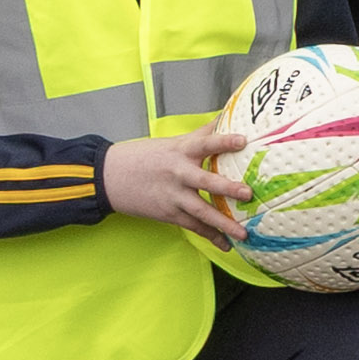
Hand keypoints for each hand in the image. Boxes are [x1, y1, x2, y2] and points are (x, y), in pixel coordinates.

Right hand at [103, 128, 249, 245]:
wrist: (110, 177)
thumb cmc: (146, 156)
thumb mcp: (174, 142)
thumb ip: (203, 133)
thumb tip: (228, 115)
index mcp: (181, 151)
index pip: (205, 143)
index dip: (224, 141)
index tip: (243, 140)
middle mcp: (179, 173)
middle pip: (206, 181)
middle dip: (227, 188)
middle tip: (248, 193)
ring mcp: (174, 196)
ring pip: (201, 211)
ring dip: (223, 223)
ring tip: (243, 233)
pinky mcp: (169, 214)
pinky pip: (193, 226)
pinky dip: (210, 236)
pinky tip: (225, 244)